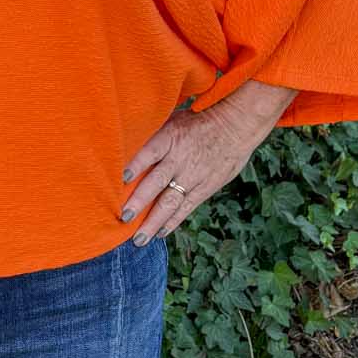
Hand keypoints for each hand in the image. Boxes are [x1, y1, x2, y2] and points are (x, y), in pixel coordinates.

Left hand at [119, 81, 296, 244]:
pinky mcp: (205, 187)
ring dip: (153, 221)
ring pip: (170, 202)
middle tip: (124, 218)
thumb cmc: (199, 119)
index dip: (135, 165)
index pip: (149, 152)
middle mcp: (180, 158)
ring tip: (139, 239)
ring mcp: (193, 175)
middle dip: (139, 202)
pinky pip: (186, 207)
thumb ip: (154, 135)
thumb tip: (127, 146)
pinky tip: (160, 233)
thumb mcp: (174, 119)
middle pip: (156, 183)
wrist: (236, 125)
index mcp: (170, 138)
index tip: (121, 179)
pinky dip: (172, 221)